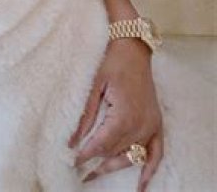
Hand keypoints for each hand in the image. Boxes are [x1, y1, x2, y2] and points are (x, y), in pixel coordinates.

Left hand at [70, 38, 162, 190]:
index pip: (102, 145)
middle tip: (80, 172)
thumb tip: (71, 140)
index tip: (73, 161)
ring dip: (115, 167)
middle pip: (116, 153)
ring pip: (132, 156)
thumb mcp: (93, 86)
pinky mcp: (156, 124)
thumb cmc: (111, 63)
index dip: (86, 155)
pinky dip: (149, 170)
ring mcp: (151, 126)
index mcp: (124, 116)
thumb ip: (85, 116)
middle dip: (98, 164)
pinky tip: (141, 185)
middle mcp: (140, 126)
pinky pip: (156, 154)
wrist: (133, 49)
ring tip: (97, 174)